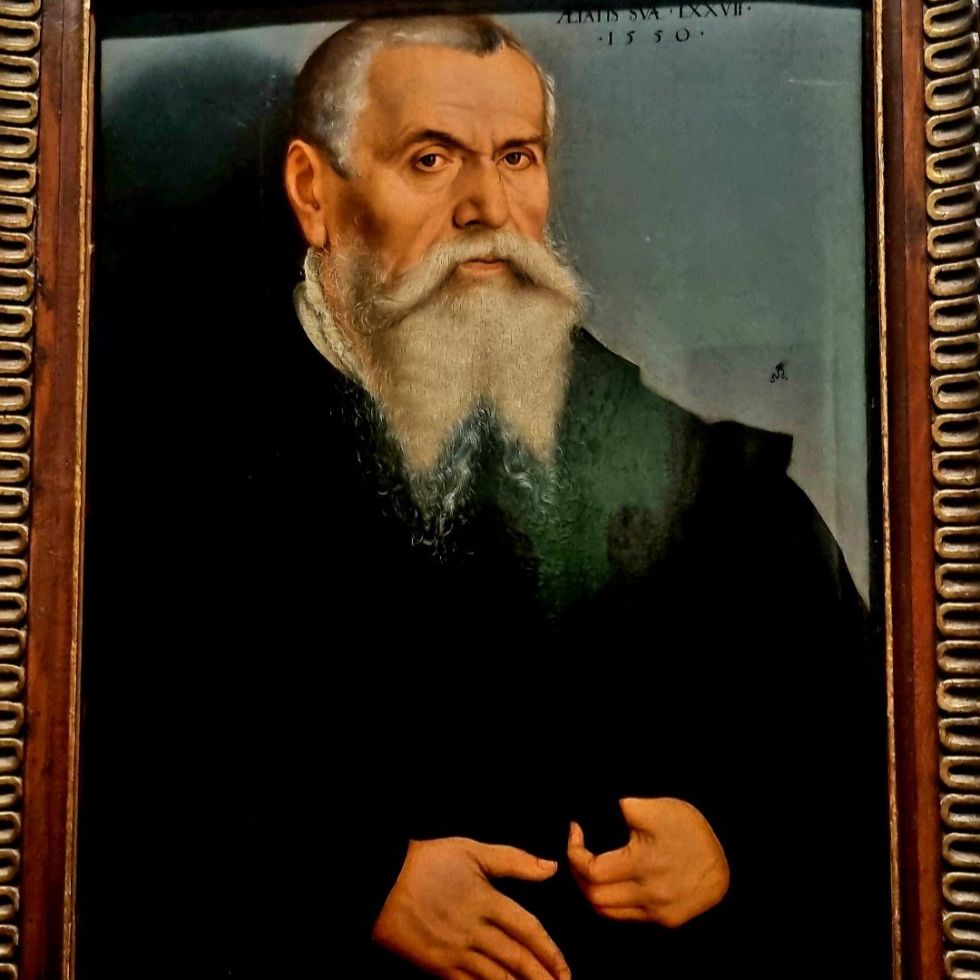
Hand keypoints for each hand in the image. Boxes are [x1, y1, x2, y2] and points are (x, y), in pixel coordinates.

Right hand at [372, 836, 571, 979]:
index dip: (550, 951)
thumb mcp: (472, 851)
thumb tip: (550, 868)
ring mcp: (454, 952)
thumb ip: (513, 860)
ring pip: (496, 978)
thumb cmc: (428, 861)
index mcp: (486, 901)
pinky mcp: (436, 966)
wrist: (381, 882)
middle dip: (542, 977)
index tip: (565, 967)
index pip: (527, 930)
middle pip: (516, 960)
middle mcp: (473, 931)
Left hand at [567, 797, 728, 927]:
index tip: (575, 831)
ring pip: (607, 912)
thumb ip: (627, 808)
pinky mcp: (667, 920)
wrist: (732, 859)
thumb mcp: (660, 809)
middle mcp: (649, 895)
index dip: (575, 852)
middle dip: (578, 873)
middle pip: (594, 897)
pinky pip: (627, 917)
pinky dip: (612, 901)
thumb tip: (601, 807)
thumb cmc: (693, 831)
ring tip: (590, 867)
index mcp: (644, 865)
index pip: (591, 871)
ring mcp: (658, 911)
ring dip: (592, 891)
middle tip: (578, 851)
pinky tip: (613, 882)